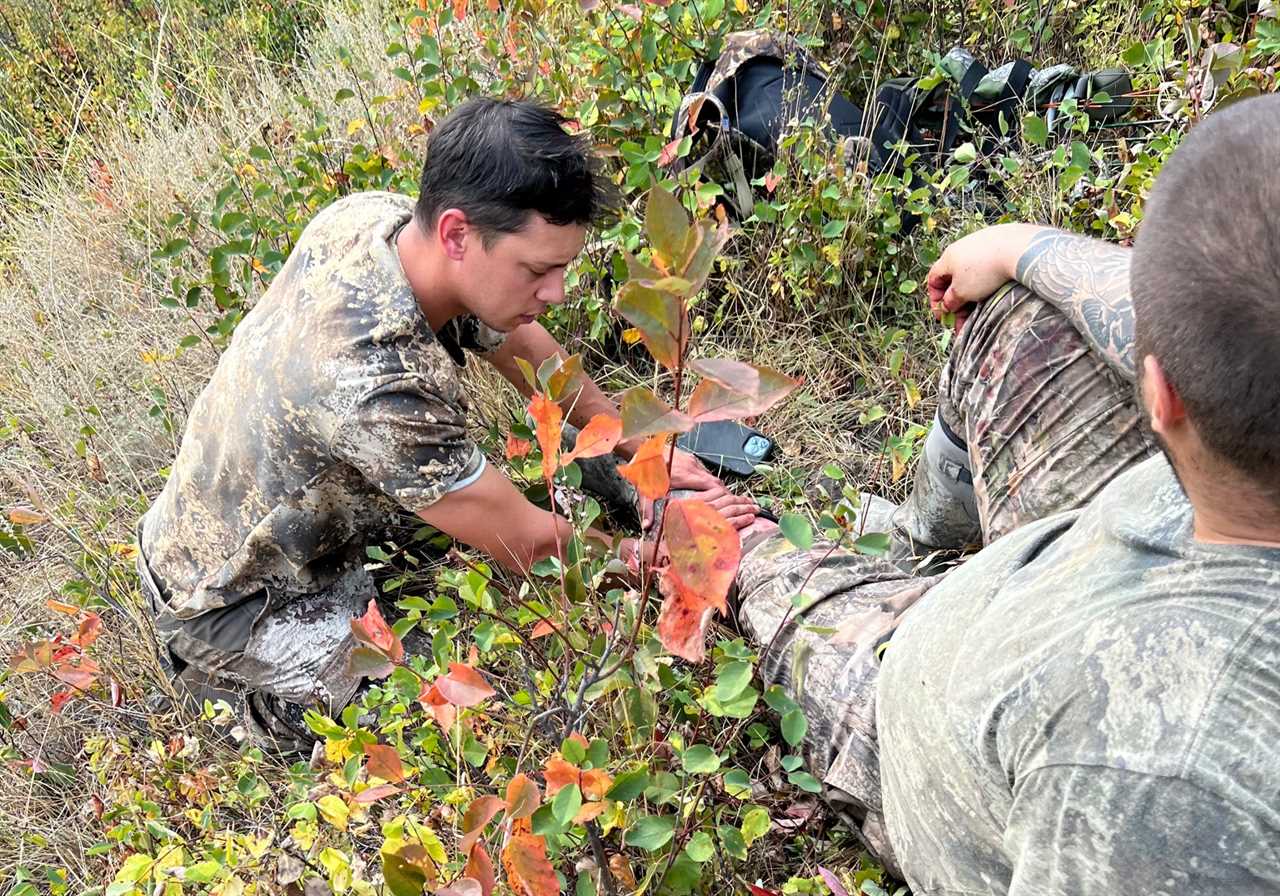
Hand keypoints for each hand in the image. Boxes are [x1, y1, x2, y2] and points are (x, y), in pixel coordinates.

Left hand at [640, 448, 758, 530]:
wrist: (644, 448)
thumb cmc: (646, 470)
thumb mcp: (646, 491)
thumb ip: (648, 509)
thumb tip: (647, 525)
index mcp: (685, 476)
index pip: (712, 486)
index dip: (722, 496)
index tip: (728, 505)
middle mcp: (692, 467)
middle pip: (716, 481)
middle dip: (724, 494)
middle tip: (731, 505)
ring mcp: (692, 461)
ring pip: (711, 476)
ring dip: (717, 487)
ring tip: (722, 500)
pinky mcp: (690, 458)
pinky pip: (704, 471)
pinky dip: (708, 480)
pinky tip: (707, 489)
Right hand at [926, 223, 1040, 332]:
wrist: (1018, 250)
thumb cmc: (985, 271)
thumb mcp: (962, 292)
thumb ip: (951, 300)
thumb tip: (948, 304)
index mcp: (948, 257)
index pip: (933, 279)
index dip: (935, 298)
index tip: (943, 314)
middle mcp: (961, 247)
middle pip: (953, 278)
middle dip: (956, 301)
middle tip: (962, 318)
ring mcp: (980, 243)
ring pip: (970, 273)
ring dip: (972, 293)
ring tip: (979, 309)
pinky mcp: (998, 242)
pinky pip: (987, 265)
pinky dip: (987, 280)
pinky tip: (993, 290)